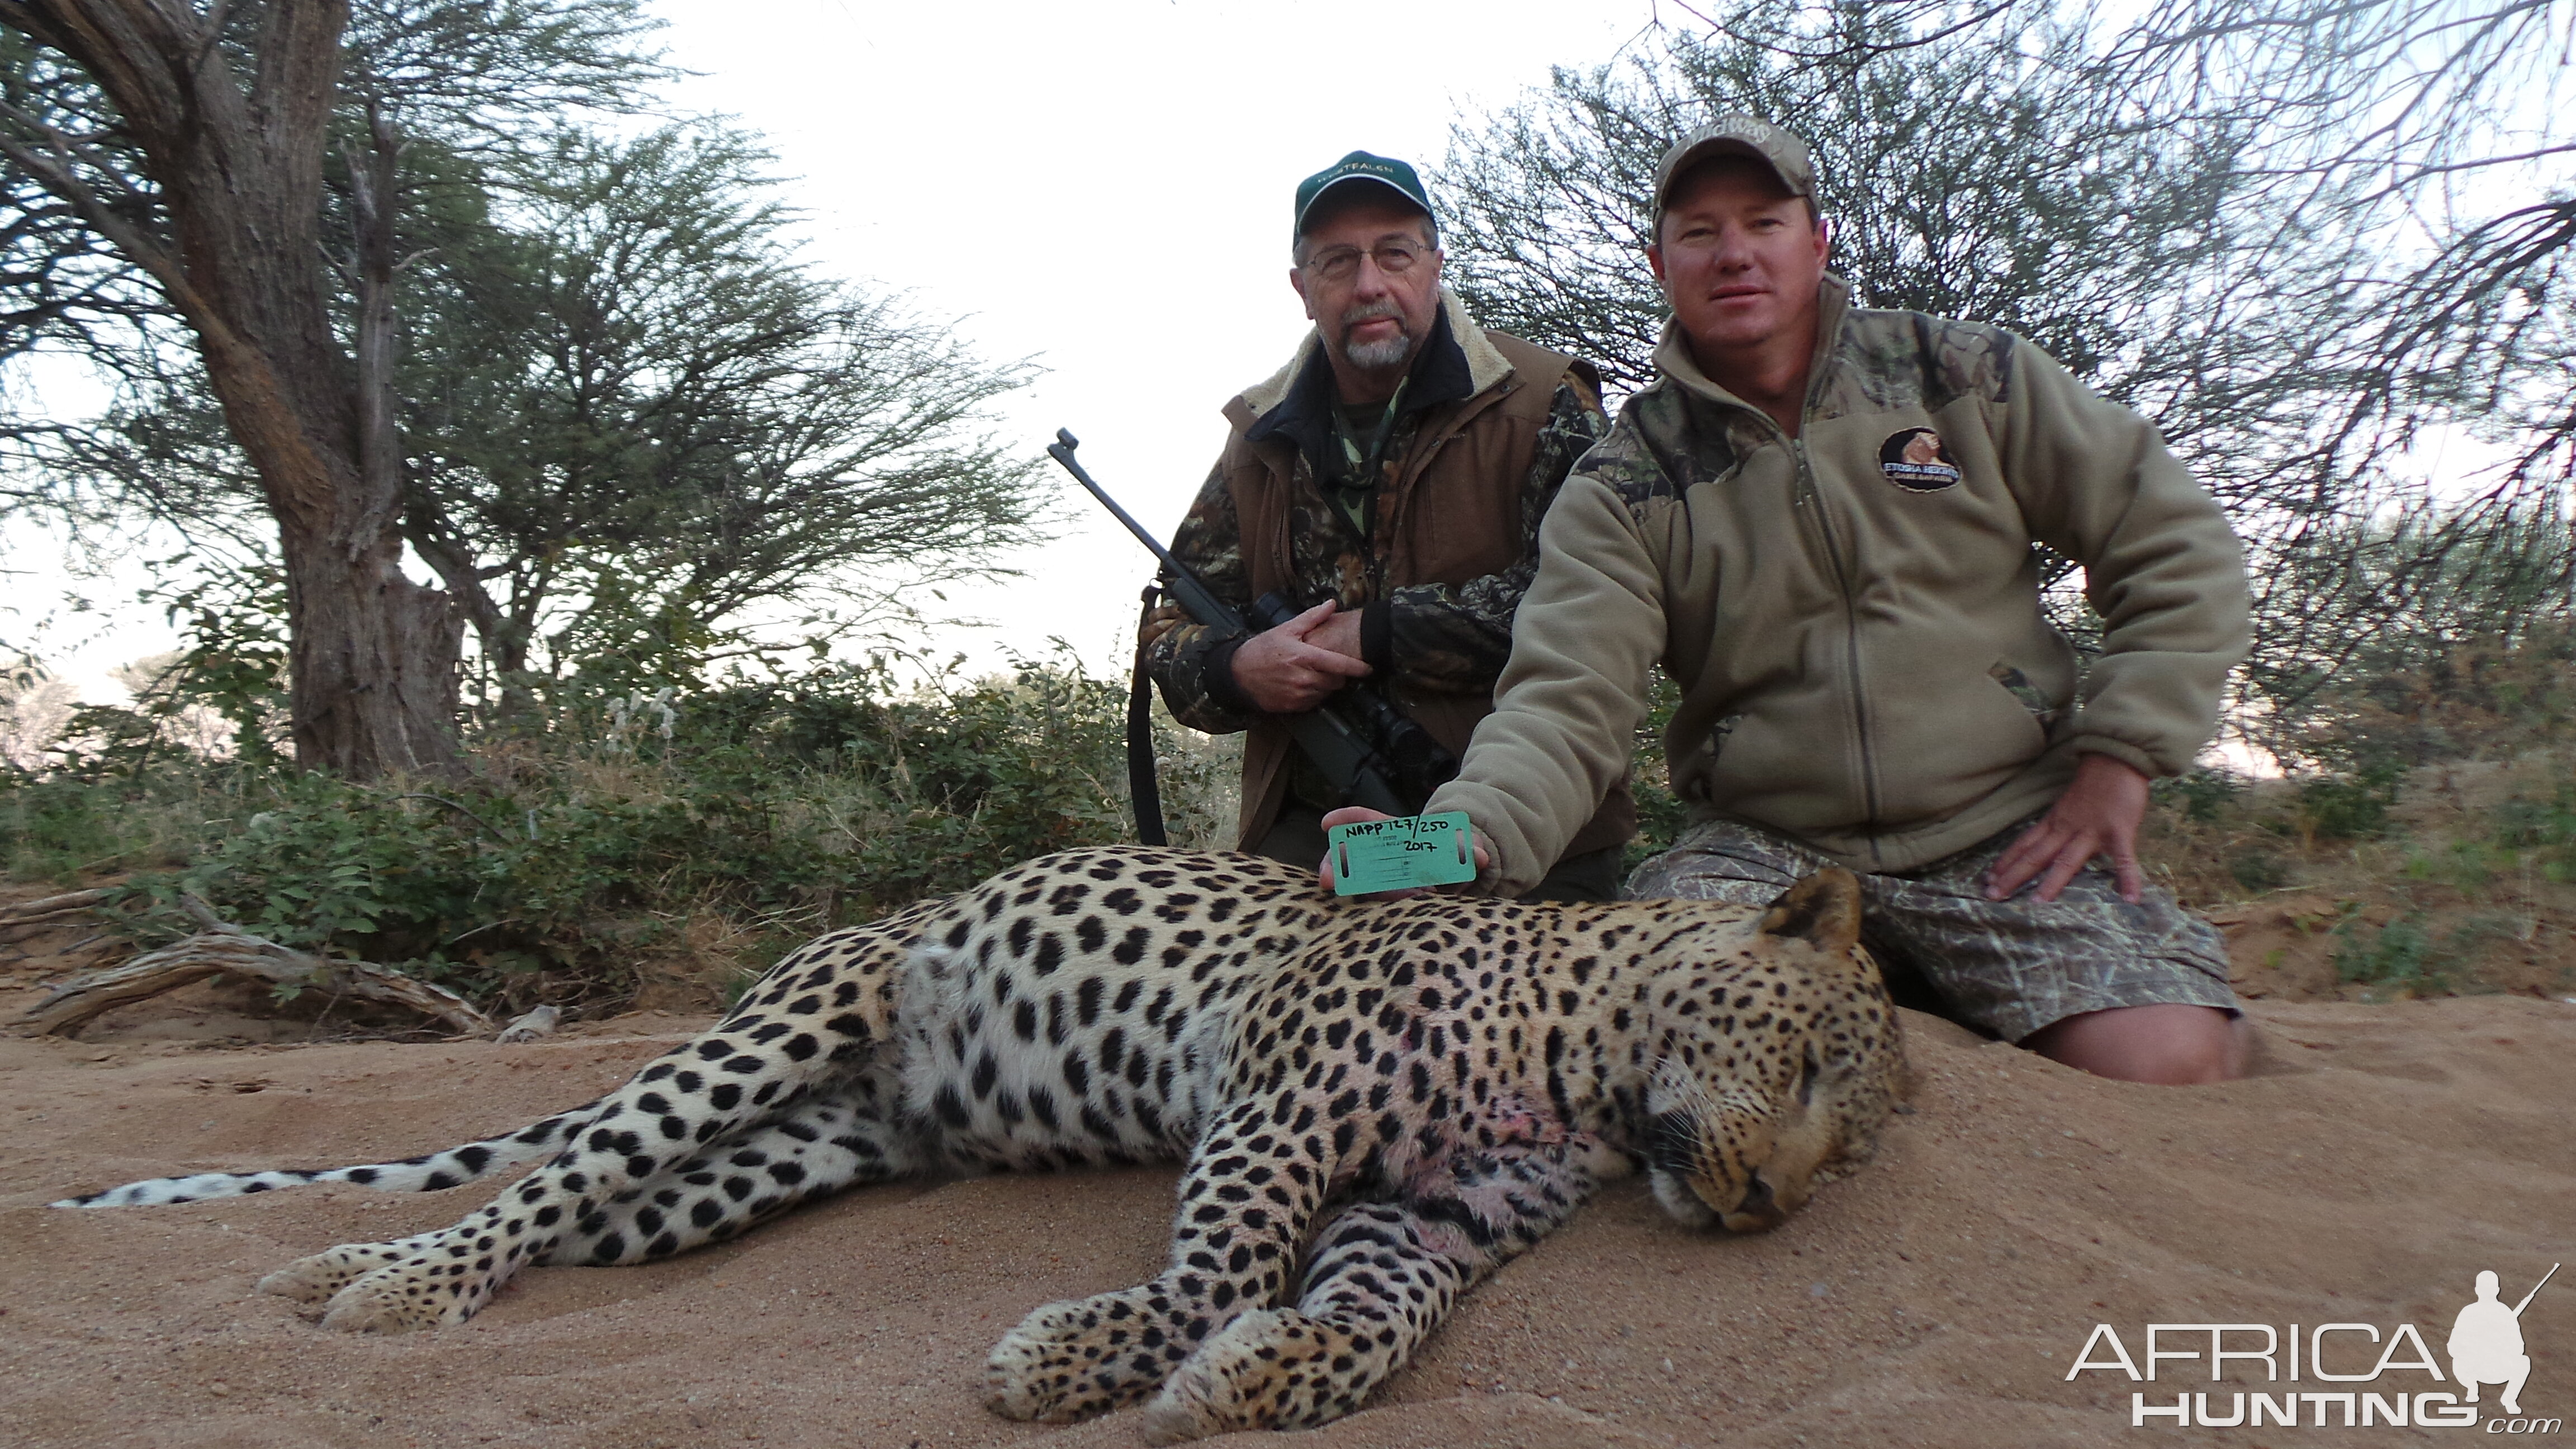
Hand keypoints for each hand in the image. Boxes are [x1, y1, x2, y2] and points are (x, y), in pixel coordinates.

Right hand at [1229, 601, 1370, 712]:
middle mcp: (1303, 678)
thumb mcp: (1285, 629)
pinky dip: (1314, 694)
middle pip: (1336, 681)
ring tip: (1313, 674)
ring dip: (1326, 685)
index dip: (1358, 668)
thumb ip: (1312, 617)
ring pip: (1326, 693)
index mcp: (1304, 657)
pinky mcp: (1292, 706)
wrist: (1237, 674)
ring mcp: (1298, 694)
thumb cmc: (1261, 650)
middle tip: (1328, 666)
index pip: (1340, 665)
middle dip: (1337, 674)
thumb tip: (1331, 604)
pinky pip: (1314, 703)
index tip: (1369, 669)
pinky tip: (1304, 684)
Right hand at [1317, 806, 1489, 896]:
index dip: (1348, 820)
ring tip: (1337, 891)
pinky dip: (1371, 905)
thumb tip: (1480, 855)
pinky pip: (1371, 900)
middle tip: (1328, 879)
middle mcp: (1383, 855)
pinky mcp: (1384, 897)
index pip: (1367, 822)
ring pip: (1353, 878)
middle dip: (1333, 863)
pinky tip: (1382, 912)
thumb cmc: (1455, 856)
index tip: (1327, 823)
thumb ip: (1468, 851)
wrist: (1458, 876)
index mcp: (1397, 836)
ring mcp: (1380, 877)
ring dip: (1345, 884)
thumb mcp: (1463, 850)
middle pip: (1348, 853)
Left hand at [1984, 754, 2151, 903]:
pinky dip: (2127, 878)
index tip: (1988, 879)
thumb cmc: (2094, 784)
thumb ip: (2058, 823)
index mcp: (2054, 822)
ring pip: (2067, 861)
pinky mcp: (2119, 831)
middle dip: (2014, 876)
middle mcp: (2067, 828)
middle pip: (2036, 856)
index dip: (2006, 862)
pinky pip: (2123, 858)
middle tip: (1992, 896)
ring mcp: (2092, 831)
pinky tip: (2130, 898)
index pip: (2024, 844)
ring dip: (2051, 883)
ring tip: (2038, 905)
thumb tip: (2048, 840)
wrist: (2116, 759)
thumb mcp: (2067, 804)